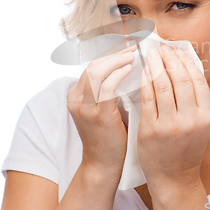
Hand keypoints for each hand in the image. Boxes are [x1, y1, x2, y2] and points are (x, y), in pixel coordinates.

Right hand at [67, 41, 136, 172]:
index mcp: (76, 96)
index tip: (126, 46)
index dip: (109, 53)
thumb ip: (109, 89)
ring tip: (133, 54)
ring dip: (117, 60)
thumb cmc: (109, 135)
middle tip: (133, 46)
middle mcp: (76, 99)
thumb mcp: (103, 108)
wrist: (103, 164)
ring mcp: (85, 108)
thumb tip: (127, 66)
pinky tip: (130, 69)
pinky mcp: (98, 116)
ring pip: (97, 72)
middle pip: (93, 65)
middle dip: (114, 53)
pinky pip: (106, 87)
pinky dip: (118, 74)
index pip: (91, 66)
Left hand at [137, 44, 209, 192]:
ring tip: (150, 55)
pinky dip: (145, 81)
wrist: (174, 178)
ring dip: (155, 65)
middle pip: (180, 79)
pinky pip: (147, 98)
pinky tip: (143, 72)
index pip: (198, 80)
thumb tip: (186, 66)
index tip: (177, 50)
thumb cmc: (187, 148)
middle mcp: (190, 120)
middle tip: (162, 48)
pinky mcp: (151, 130)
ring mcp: (170, 125)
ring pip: (163, 86)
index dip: (186, 61)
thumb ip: (196, 99)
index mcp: (206, 116)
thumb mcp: (201, 124)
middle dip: (170, 59)